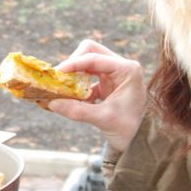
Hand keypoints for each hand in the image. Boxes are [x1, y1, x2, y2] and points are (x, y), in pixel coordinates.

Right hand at [50, 39, 147, 153]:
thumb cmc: (127, 128)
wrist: (137, 139)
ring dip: (75, 73)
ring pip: (88, 61)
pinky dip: (77, 84)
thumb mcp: (102, 119)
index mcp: (127, 70)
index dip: (74, 63)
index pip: (95, 58)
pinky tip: (72, 99)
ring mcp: (114, 72)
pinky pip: (87, 75)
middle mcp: (122, 66)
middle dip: (74, 63)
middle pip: (91, 51)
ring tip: (64, 88)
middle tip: (60, 78)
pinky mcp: (107, 81)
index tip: (57, 73)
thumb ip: (78, 110)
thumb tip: (52, 103)